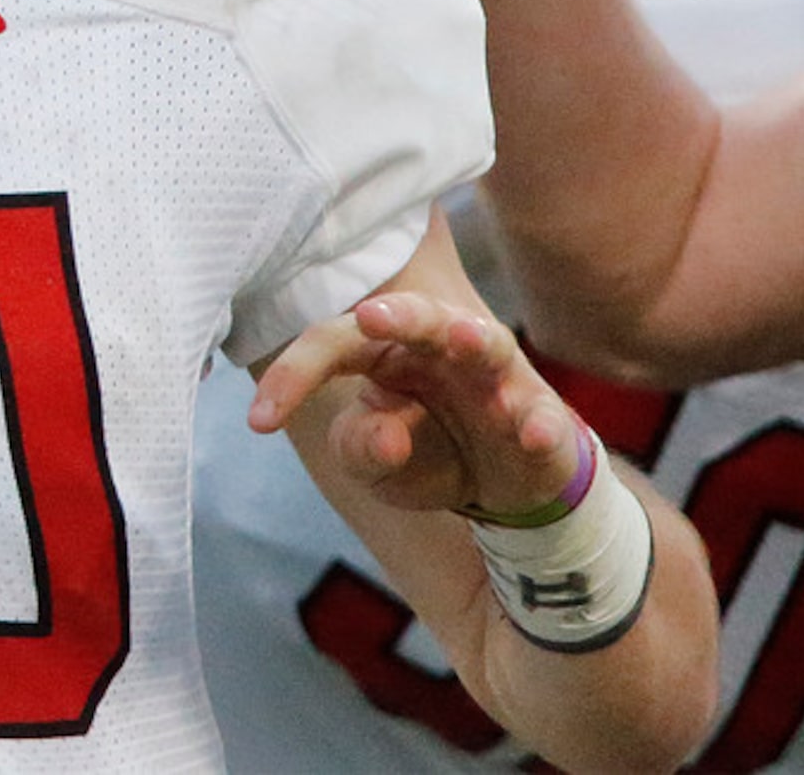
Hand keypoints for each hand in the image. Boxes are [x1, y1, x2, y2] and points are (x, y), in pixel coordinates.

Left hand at [249, 290, 582, 517]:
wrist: (498, 490)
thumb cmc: (420, 453)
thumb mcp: (374, 463)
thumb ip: (363, 450)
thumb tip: (387, 435)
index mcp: (383, 350)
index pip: (332, 344)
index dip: (293, 375)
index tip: (257, 423)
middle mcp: (440, 350)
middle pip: (419, 316)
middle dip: (400, 313)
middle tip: (370, 315)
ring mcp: (496, 379)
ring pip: (488, 344)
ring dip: (475, 339)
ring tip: (463, 338)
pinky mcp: (542, 420)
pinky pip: (546, 416)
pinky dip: (540, 423)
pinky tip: (528, 433)